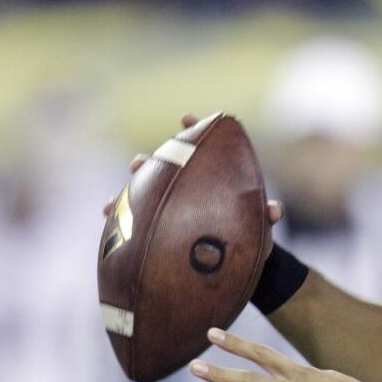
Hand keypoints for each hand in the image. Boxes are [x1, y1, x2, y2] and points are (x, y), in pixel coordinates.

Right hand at [101, 113, 283, 239]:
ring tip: (121, 187)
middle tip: (140, 161)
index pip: (202, 146)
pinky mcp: (158, 226)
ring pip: (146, 188)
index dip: (194, 128)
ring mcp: (171, 205)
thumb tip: (274, 210)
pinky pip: (136, 218)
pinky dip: (121, 213)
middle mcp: (187, 186)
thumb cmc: (251, 237)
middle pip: (165, 166)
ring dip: (132, 185)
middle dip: (151, 161)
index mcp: (211, 177)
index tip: (187, 116)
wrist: (238, 265)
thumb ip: (266, 215)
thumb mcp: (259, 227)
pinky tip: (106, 212)